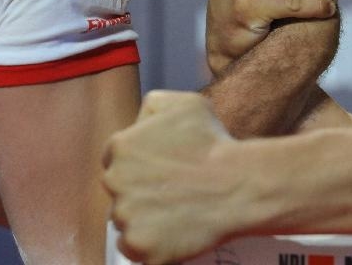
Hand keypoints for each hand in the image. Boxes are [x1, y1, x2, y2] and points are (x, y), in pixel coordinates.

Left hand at [103, 91, 243, 263]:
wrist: (236, 184)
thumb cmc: (213, 142)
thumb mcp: (183, 103)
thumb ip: (152, 108)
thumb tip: (139, 123)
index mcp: (119, 147)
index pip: (116, 160)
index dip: (139, 166)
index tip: (160, 172)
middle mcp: (114, 181)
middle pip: (118, 191)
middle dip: (139, 191)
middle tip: (170, 192)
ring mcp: (125, 217)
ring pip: (125, 220)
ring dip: (143, 218)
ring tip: (175, 211)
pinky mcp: (139, 247)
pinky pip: (133, 248)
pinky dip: (149, 243)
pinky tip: (171, 231)